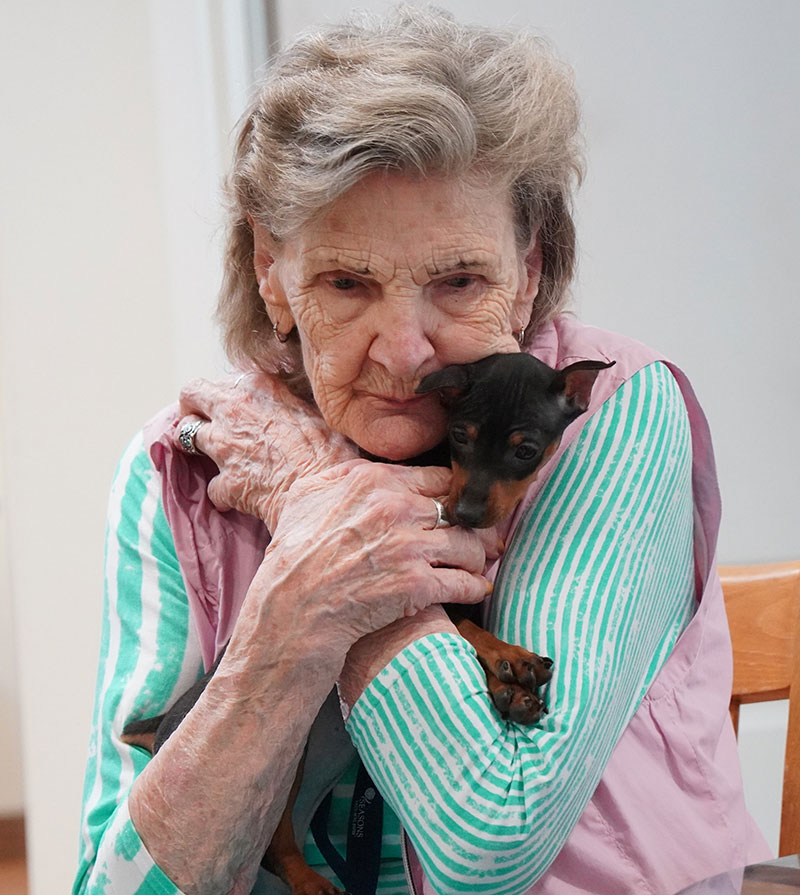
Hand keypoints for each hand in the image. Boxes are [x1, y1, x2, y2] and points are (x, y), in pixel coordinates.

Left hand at [177, 372, 357, 529]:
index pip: (224, 379)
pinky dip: (225, 492)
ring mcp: (224, 444)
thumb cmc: (331, 450)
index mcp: (259, 386)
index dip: (224, 395)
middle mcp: (234, 408)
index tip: (230, 407)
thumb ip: (288, 403)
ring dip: (198, 446)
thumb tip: (287, 409)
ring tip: (216, 457)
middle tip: (200, 422)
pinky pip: (214, 485)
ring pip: (187, 435)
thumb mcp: (313, 411)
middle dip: (191, 408)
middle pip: (191, 393)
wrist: (327, 489)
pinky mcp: (224, 480)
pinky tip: (239, 496)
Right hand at [235, 461, 491, 658]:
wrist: (291, 609)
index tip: (460, 507)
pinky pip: (462, 583)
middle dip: (477, 525)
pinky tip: (476, 589)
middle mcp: (396, 508)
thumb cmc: (294, 553)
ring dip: (478, 556)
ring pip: (468, 545)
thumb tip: (365, 467)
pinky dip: (474, 587)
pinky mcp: (415, 586)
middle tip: (487, 536)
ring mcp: (408, 547)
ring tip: (479, 563)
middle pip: (460, 510)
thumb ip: (342, 474)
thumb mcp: (307, 496)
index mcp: (374, 481)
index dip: (454, 494)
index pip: (437, 478)